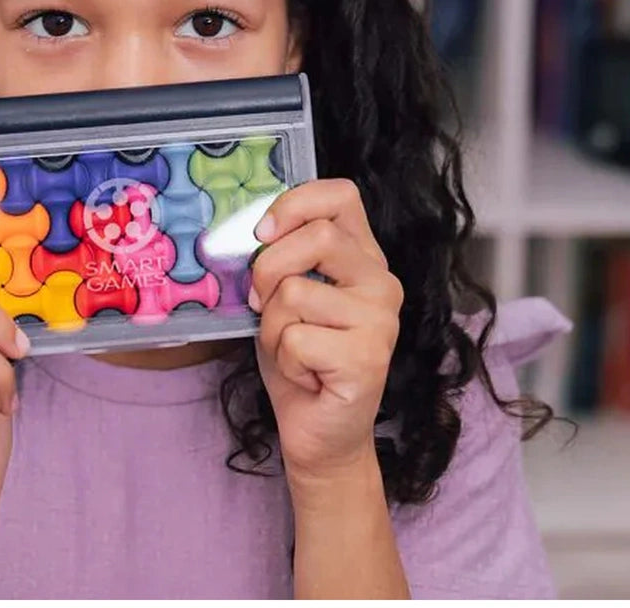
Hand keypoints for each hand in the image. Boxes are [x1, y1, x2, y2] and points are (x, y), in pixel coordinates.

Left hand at [248, 179, 403, 491]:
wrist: (319, 433)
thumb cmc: (299, 358)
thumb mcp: (284, 296)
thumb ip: (281, 259)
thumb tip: (248, 234)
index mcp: (362, 257)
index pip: (341, 195)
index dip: (295, 203)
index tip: (264, 232)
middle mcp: (381, 281)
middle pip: (316, 237)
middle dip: (268, 270)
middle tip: (263, 305)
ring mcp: (380, 320)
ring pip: (295, 292)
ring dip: (273, 327)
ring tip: (293, 350)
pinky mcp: (368, 358)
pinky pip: (296, 338)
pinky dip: (283, 360)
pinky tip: (306, 375)